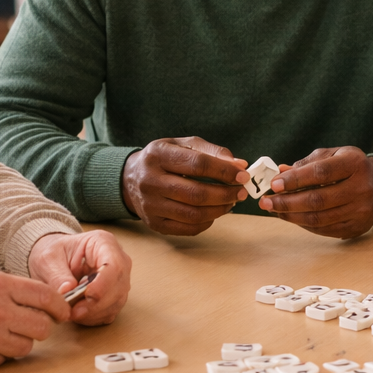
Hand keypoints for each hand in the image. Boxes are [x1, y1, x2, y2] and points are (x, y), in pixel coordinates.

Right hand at [0, 268, 69, 371]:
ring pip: (26, 347)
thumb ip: (2, 286)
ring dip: (17, 343)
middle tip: (26, 325)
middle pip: (43, 326)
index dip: (60, 306)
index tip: (62, 312)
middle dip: (39, 327)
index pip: (47, 297)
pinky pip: (3, 361)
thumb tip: (31, 295)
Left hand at [27, 229, 130, 325]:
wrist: (55, 260)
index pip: (114, 265)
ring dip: (95, 312)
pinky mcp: (114, 296)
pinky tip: (80, 314)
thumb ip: (57, 275)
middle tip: (74, 311)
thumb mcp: (48, 259)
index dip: (103, 284)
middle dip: (97, 303)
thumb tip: (67, 290)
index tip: (86, 296)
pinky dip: (95, 317)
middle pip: (119, 286)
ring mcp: (118, 279)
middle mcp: (118, 260)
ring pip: (117, 301)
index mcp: (104, 243)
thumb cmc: (55, 254)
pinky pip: (111, 311)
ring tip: (73, 313)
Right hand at [121, 137, 247, 235]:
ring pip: (193, 213)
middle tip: (241, 192)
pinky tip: (214, 212)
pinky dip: (207, 222)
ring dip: (219, 210)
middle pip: (196, 193)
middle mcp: (150, 181)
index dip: (224, 171)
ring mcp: (150, 205)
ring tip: (231, 202)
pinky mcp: (154, 223)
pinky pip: (188, 228)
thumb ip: (211, 152)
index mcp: (158, 155)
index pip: (197, 164)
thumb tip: (239, 166)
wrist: (130, 178)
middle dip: (225, 194)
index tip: (243, 175)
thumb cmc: (163, 159)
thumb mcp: (183, 144)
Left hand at [254, 147, 372, 238]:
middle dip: (287, 202)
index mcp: (355, 164)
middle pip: (318, 200)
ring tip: (274, 210)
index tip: (273, 184)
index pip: (321, 173)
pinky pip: (324, 229)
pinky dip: (304, 224)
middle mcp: (362, 188)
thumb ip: (308, 163)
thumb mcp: (334, 155)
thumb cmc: (351, 167)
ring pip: (319, 218)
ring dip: (291, 216)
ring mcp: (361, 211)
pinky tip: (291, 217)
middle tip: (265, 202)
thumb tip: (280, 172)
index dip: (295, 179)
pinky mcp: (357, 228)